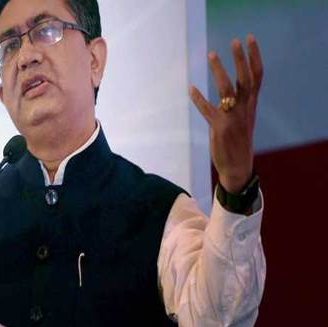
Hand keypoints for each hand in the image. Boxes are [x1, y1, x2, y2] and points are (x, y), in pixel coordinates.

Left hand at [190, 35, 263, 192]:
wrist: (238, 167)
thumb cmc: (238, 142)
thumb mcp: (242, 119)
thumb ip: (238, 104)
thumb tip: (228, 92)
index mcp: (251, 105)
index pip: (257, 75)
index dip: (254, 57)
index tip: (250, 40)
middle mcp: (245, 108)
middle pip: (245, 78)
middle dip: (240, 58)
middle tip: (234, 41)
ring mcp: (233, 118)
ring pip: (227, 89)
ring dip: (219, 70)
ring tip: (212, 54)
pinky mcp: (220, 128)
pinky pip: (208, 110)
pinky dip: (199, 98)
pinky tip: (191, 88)